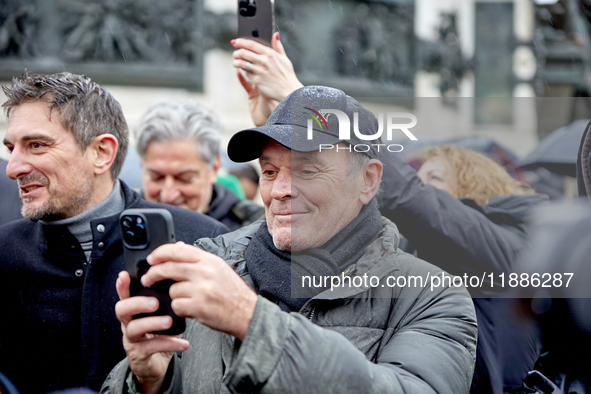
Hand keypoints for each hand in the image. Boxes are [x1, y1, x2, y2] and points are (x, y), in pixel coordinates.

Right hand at [115, 271, 188, 393]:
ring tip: (169, 321)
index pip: (125, 295)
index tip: (125, 275)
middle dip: (137, 303)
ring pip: (134, 328)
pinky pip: (152, 347)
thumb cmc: (159, 335)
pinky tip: (183, 343)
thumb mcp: (161, 315)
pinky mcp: (139, 354)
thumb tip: (181, 284)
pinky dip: (169, 344)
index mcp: (134, 311)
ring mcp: (132, 339)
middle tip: (155, 302)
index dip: (122, 286)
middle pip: (122, 310)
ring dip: (152, 323)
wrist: (157, 364)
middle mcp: (129, 323)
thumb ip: (166, 302)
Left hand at [142, 242, 257, 340]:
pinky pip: (177, 305)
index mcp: (209, 260)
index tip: (151, 259)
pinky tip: (193, 309)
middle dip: (154, 274)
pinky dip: (181, 309)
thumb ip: (197, 258)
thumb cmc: (233, 292)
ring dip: (176, 297)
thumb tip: (177, 246)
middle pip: (169, 267)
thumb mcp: (218, 268)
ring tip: (190, 300)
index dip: (160, 253)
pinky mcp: (198, 306)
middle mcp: (205, 272)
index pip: (178, 250)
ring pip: (172, 290)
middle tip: (148, 279)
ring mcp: (201, 289)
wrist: (247, 313)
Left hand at [232, 32, 303, 125]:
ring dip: (236, 62)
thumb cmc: (287, 74)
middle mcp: (264, 61)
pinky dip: (243, 71)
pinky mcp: (257, 80)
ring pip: (242, 63)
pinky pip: (246, 73)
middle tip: (234, 53)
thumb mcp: (284, 58)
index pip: (251, 44)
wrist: (289, 91)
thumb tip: (275, 34)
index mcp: (270, 53)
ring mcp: (260, 71)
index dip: (240, 42)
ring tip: (235, 62)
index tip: (235, 41)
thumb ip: (278, 46)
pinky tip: (243, 70)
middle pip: (244, 53)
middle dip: (236, 52)